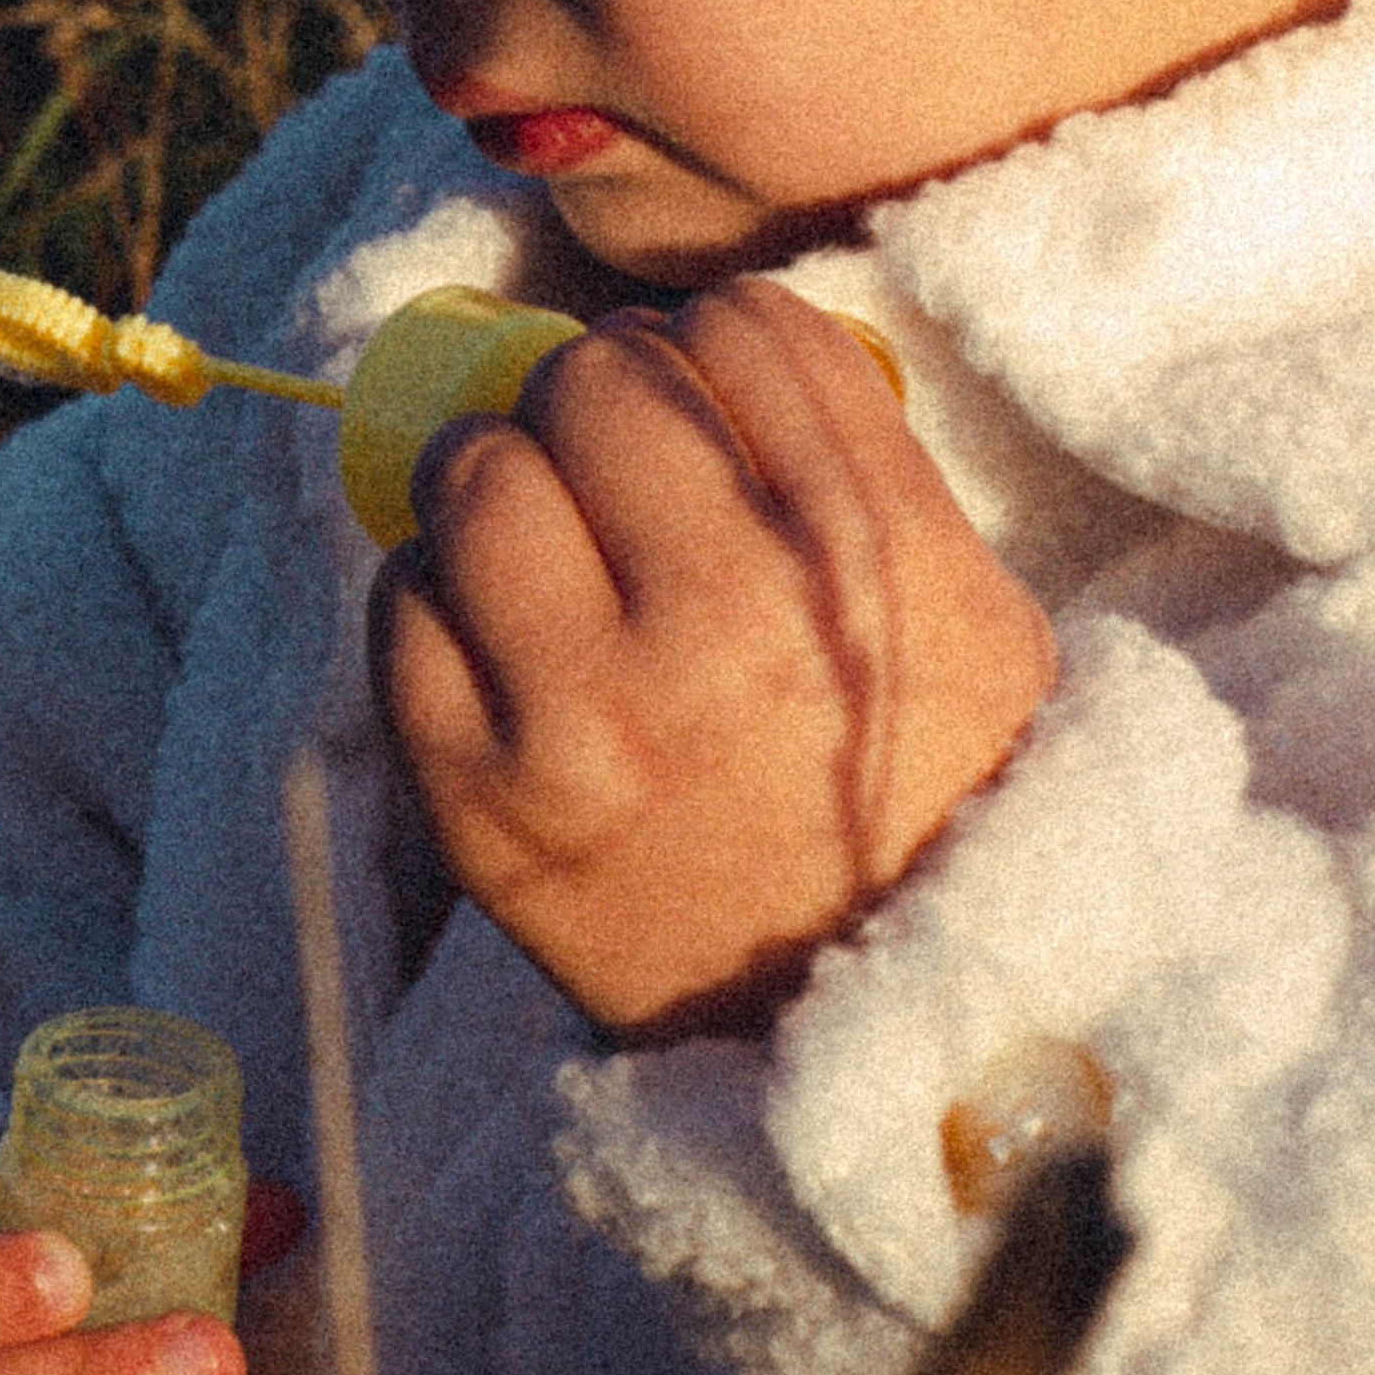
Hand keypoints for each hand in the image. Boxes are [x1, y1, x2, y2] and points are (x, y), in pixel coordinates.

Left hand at [369, 277, 1057, 1038]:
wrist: (893, 1046)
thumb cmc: (933, 803)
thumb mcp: (973, 613)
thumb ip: (860, 463)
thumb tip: (709, 338)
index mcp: (868, 558)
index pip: (745, 328)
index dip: (711, 335)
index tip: (704, 376)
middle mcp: (725, 618)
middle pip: (593, 381)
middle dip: (596, 396)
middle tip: (608, 452)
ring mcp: (588, 716)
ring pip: (474, 476)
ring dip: (497, 476)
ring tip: (534, 526)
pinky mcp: (483, 804)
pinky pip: (401, 611)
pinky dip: (436, 596)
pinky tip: (492, 628)